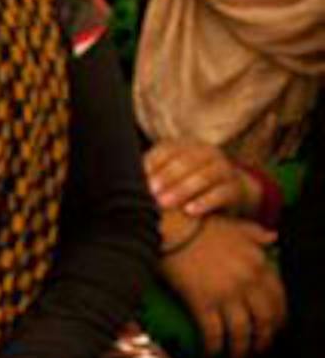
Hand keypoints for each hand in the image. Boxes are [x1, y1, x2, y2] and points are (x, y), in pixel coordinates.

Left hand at [145, 141, 260, 219]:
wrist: (226, 192)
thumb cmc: (183, 184)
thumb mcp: (168, 175)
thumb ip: (150, 175)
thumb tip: (121, 183)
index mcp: (186, 146)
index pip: (167, 150)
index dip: (152, 164)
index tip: (138, 180)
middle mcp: (207, 153)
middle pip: (186, 161)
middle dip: (166, 177)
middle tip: (150, 193)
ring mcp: (223, 169)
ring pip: (205, 175)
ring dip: (182, 189)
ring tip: (164, 203)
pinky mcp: (235, 188)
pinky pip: (222, 193)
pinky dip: (205, 202)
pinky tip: (189, 211)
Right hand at [160, 214, 287, 357]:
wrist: (172, 227)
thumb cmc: (200, 224)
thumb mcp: (237, 225)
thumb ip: (257, 234)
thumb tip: (273, 238)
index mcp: (259, 263)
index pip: (279, 298)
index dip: (279, 318)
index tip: (274, 328)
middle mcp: (247, 282)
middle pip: (265, 319)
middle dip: (264, 339)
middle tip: (258, 349)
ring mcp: (225, 294)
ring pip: (242, 331)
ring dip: (241, 349)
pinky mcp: (201, 303)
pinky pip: (213, 332)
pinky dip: (214, 346)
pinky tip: (210, 353)